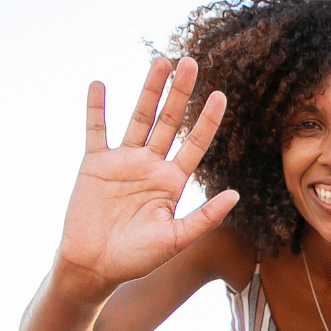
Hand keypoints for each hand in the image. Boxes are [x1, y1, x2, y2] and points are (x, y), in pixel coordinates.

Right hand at [56, 57, 238, 294]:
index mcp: (172, 183)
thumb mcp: (176, 239)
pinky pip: (95, 130)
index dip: (207, 120)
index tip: (220, 95)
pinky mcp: (95, 164)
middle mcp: (150, 167)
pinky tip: (100, 84)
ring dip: (149, 91)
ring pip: (138, 118)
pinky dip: (96, 108)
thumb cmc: (136, 260)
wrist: (94, 267)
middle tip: (191, 62)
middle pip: (169, 122)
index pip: (195, 145)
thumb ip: (205, 216)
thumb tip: (236, 194)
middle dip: (180, 93)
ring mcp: (122, 162)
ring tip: (161, 62)